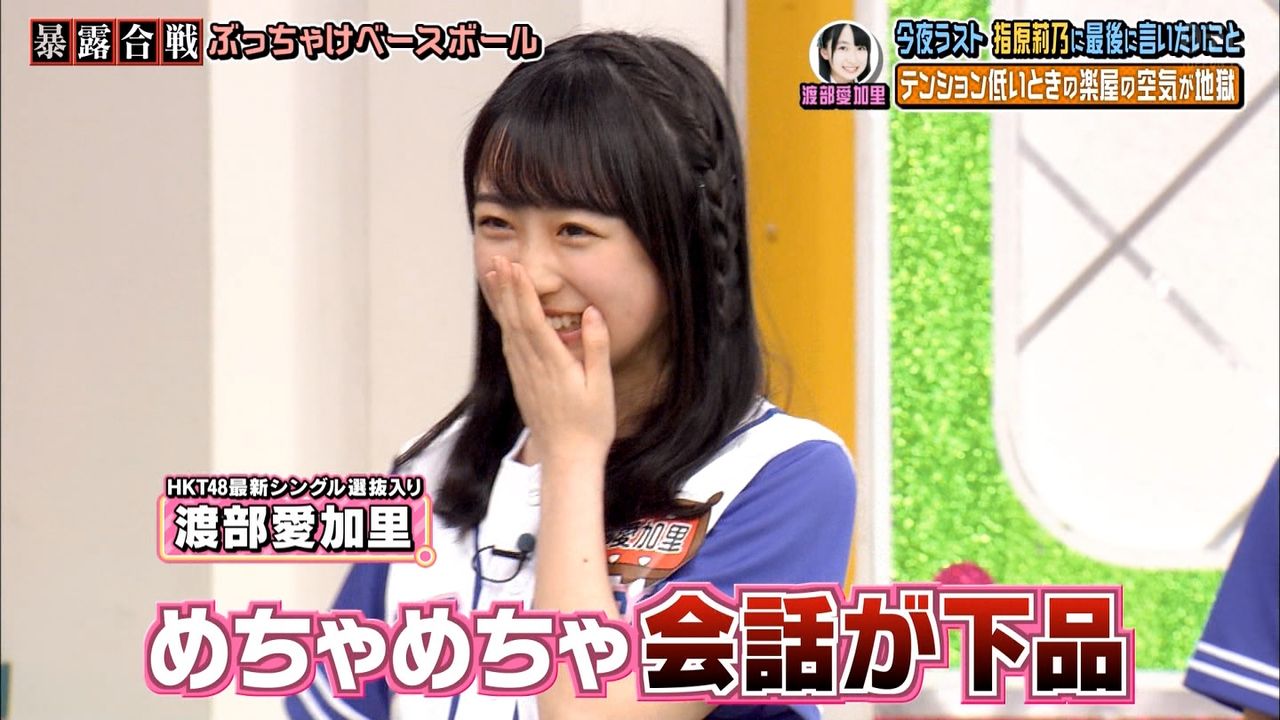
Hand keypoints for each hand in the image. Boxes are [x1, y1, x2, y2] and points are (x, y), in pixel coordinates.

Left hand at [481, 255, 615, 465]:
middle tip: (501, 260)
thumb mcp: (602, 386)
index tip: (516, 268)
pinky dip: (506, 324)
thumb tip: (592, 312)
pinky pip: (509, 346)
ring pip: (509, 331)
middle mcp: (533, 368)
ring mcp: (523, 375)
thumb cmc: (591, 425)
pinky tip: (504, 313)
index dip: (522, 292)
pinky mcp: (521, 383)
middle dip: (508, 289)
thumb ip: (596, 347)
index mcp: (554, 365)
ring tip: (497, 277)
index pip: (533, 320)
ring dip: (503, 303)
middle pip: (515, 321)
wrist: (567, 459)